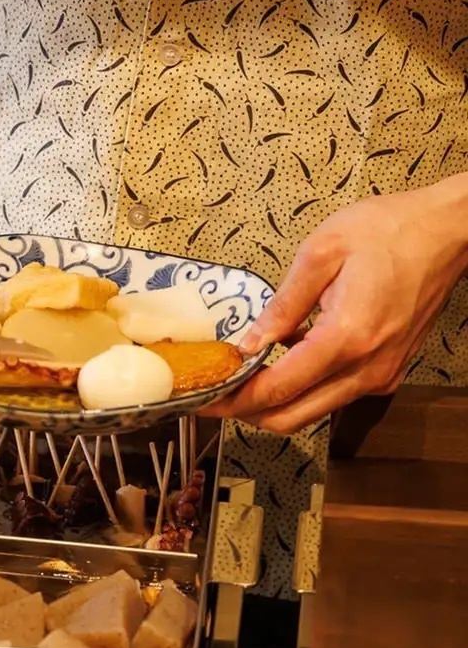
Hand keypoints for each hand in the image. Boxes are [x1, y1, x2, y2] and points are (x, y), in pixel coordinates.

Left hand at [206, 178, 467, 433]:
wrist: (448, 232)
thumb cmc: (388, 231)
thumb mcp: (321, 253)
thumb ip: (282, 305)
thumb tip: (248, 344)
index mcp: (346, 337)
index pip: (278, 389)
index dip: (234, 400)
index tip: (204, 399)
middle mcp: (367, 368)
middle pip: (292, 416)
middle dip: (247, 412)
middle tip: (214, 395)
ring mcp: (381, 374)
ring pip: (313, 412)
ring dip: (273, 403)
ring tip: (241, 378)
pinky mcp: (388, 372)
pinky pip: (335, 395)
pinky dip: (303, 389)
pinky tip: (283, 359)